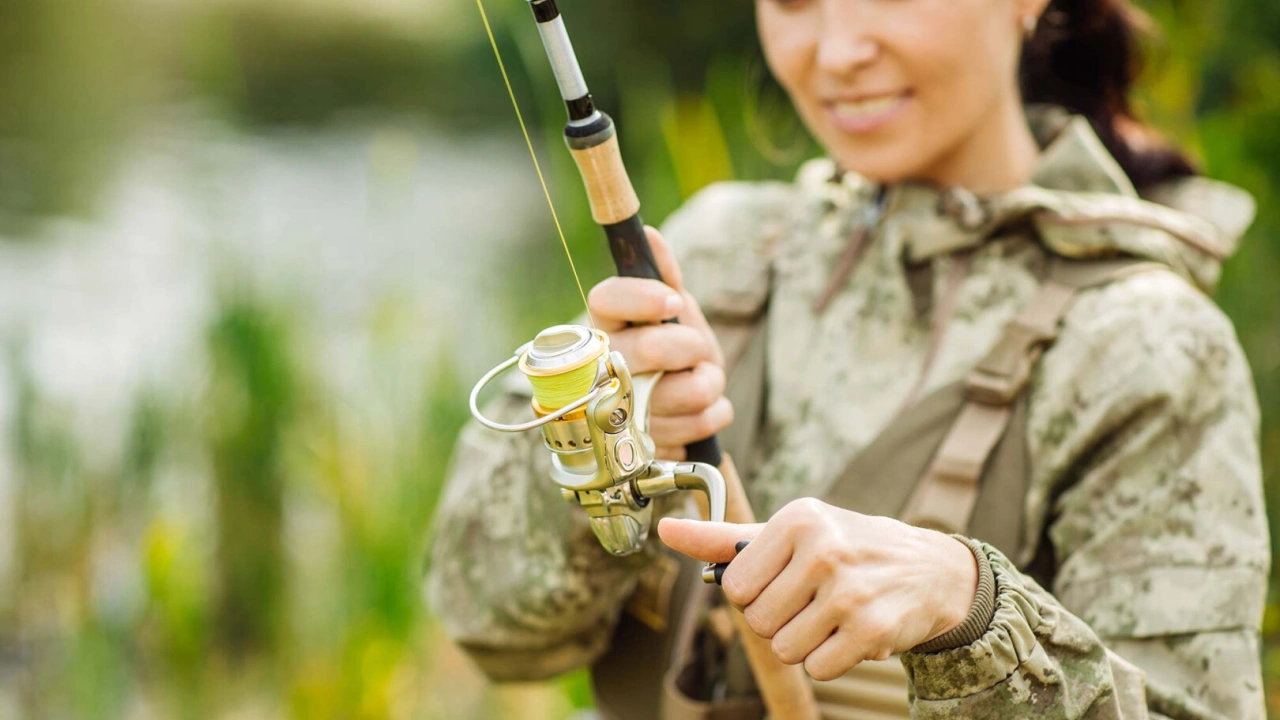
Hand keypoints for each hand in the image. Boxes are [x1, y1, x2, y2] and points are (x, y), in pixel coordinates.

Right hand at [587, 227, 730, 459]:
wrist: (679, 412)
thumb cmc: (671, 353)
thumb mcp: (671, 312)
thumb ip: (662, 276)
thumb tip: (649, 234)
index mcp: (605, 327)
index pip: (605, 300)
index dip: (642, 298)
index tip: (673, 300)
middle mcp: (602, 369)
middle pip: (649, 350)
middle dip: (691, 347)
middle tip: (697, 351)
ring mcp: (621, 415)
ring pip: (685, 392)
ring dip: (709, 384)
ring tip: (698, 382)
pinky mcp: (644, 449)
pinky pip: (699, 426)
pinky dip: (713, 415)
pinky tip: (698, 412)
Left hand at [657, 498, 977, 679]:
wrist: (928, 570)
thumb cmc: (845, 548)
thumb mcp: (787, 534)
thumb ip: (722, 539)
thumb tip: (665, 532)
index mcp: (797, 520)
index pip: (735, 585)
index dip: (756, 593)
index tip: (785, 579)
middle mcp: (823, 549)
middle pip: (758, 621)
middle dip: (780, 619)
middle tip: (813, 599)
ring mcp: (849, 590)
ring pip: (785, 648)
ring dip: (805, 641)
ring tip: (833, 614)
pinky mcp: (871, 629)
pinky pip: (818, 667)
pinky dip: (831, 659)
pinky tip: (852, 631)